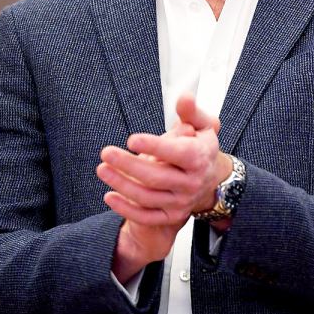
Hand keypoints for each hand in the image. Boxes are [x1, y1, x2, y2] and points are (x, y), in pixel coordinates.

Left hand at [101, 120, 196, 281]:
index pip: (178, 153)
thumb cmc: (200, 148)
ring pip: (147, 197)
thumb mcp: (202, 126)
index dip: (155, 146)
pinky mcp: (172, 216)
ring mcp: (182, 202)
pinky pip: (146, 216)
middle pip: (156, 176)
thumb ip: (190, 112)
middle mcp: (192, 183)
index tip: (132, 139)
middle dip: (128, 165)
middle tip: (106, 153)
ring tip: (102, 169)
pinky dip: (125, 209)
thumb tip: (184, 97)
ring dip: (121, 184)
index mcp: (200, 158)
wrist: (211, 180)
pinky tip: (109, 196)